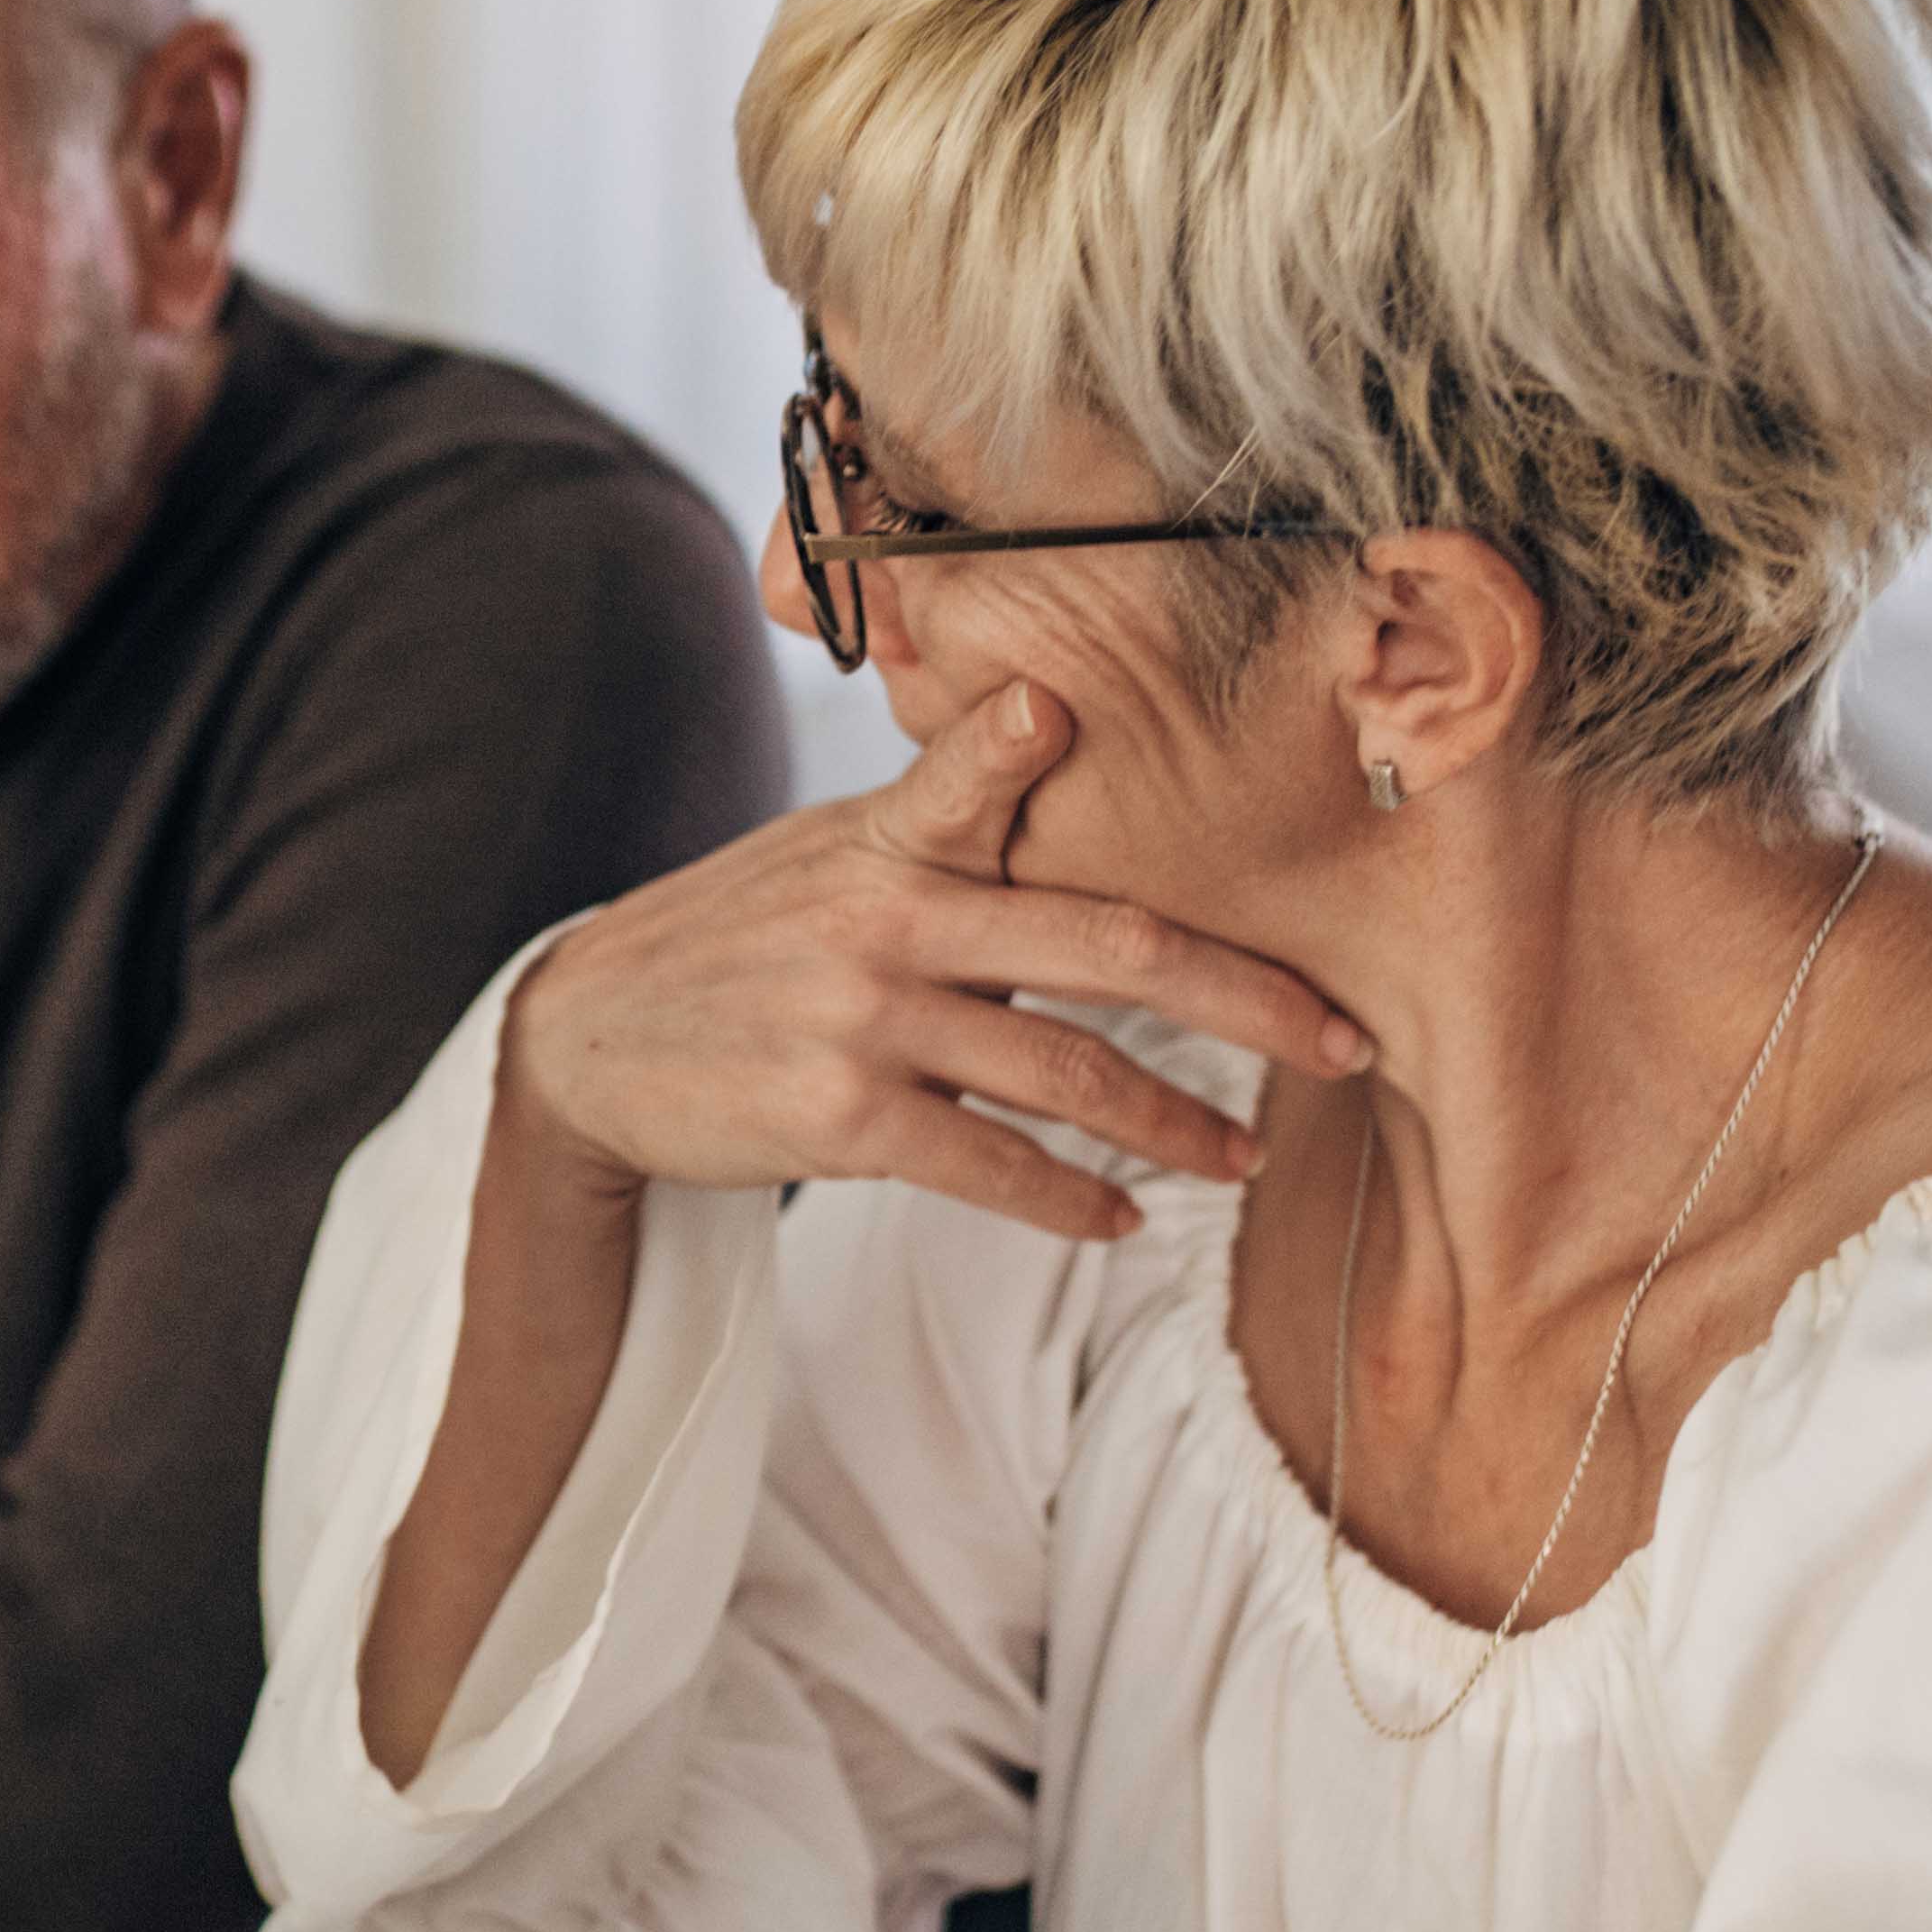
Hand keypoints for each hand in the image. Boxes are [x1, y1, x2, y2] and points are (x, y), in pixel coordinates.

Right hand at [497, 678, 1367, 1240]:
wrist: (586, 1042)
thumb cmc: (739, 937)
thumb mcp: (829, 849)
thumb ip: (947, 806)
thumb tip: (1047, 713)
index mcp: (892, 840)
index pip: (993, 780)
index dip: (1059, 754)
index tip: (1195, 781)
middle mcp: (887, 919)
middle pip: (1111, 950)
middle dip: (1248, 1002)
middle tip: (1345, 1044)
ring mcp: (863, 1020)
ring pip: (1067, 1073)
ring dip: (1176, 1126)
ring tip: (1242, 1159)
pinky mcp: (839, 1119)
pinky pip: (988, 1164)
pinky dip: (1068, 1197)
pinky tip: (1120, 1218)